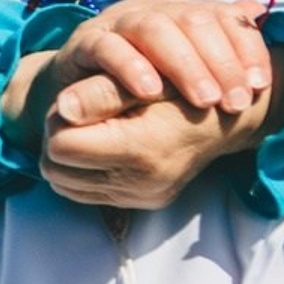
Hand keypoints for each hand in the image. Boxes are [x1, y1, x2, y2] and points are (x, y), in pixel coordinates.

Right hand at [2, 0, 270, 145]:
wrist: (77, 86)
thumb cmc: (141, 79)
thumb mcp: (184, 65)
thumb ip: (219, 42)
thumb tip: (258, 12)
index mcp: (183, 11)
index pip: (225, 17)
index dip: (247, 49)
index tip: (260, 86)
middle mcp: (153, 10)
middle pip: (194, 22)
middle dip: (221, 63)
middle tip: (235, 102)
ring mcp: (117, 22)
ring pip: (155, 30)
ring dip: (185, 66)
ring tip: (204, 101)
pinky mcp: (85, 42)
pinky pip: (108, 48)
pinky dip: (131, 68)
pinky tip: (150, 92)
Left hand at [37, 73, 283, 210]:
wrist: (228, 119)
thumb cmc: (183, 88)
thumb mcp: (145, 80)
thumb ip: (100, 93)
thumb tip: (61, 108)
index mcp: (140, 150)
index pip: (60, 146)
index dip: (58, 120)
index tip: (76, 100)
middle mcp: (140, 183)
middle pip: (56, 169)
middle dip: (59, 139)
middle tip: (81, 113)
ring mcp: (141, 198)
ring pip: (64, 184)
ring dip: (68, 157)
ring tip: (92, 129)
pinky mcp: (142, 203)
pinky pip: (85, 193)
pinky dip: (83, 171)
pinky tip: (102, 147)